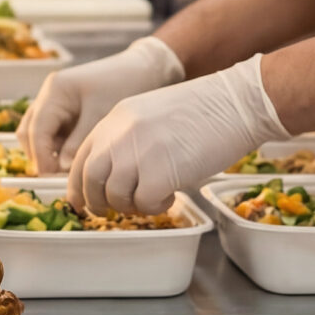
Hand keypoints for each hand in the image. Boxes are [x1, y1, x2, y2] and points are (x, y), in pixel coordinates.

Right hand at [21, 36, 185, 172]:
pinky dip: (58, 148)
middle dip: (40, 156)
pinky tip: (74, 160)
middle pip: (29, 132)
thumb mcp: (101, 115)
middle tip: (58, 178)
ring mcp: (55, 102)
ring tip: (67, 171)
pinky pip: (53, 133)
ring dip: (48, 153)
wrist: (145, 68)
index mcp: (55, 91)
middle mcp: (49, 95)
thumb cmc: (125, 85)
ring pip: (38, 134)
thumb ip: (78, 143)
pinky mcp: (66, 110)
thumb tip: (62, 169)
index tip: (50, 178)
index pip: (36, 130)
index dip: (41, 157)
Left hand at [67, 56, 285, 215]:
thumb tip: (114, 177)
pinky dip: (155, 207)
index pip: (81, 159)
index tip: (83, 203)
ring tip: (152, 198)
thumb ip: (127, 141)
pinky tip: (171, 196)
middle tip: (114, 211)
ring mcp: (138, 152)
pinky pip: (145, 203)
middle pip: (90, 179)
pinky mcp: (160, 170)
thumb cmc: (202, 111)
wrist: (235, 102)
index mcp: (114, 120)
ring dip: (131, 205)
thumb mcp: (150, 116)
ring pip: (115, 195)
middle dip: (98, 202)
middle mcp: (119, 135)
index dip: (78, 187)